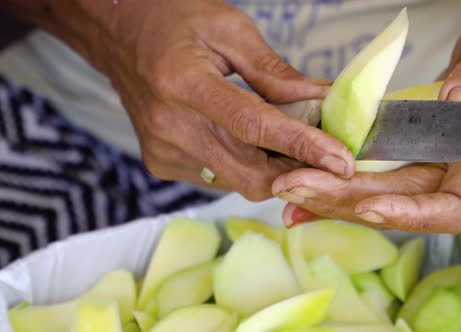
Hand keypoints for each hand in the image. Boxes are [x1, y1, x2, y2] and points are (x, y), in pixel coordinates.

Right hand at [79, 0, 354, 200]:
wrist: (119, 37)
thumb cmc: (174, 22)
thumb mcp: (230, 30)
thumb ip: (274, 72)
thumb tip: (319, 101)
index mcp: (185, 84)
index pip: (255, 127)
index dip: (303, 147)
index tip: (342, 162)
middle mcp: (170, 126)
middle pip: (249, 172)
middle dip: (297, 173)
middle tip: (328, 159)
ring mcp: (162, 151)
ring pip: (237, 181)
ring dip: (274, 170)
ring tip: (292, 145)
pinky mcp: (161, 164)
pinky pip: (218, 178)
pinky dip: (244, 165)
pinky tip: (251, 143)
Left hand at [272, 23, 460, 233]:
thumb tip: (453, 94)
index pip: (451, 207)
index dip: (410, 213)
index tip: (367, 205)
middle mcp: (452, 184)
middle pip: (396, 207)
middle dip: (344, 199)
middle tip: (296, 186)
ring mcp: (426, 182)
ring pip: (375, 200)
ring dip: (329, 198)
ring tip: (287, 189)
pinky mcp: (402, 174)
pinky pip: (367, 187)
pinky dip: (334, 190)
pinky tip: (299, 195)